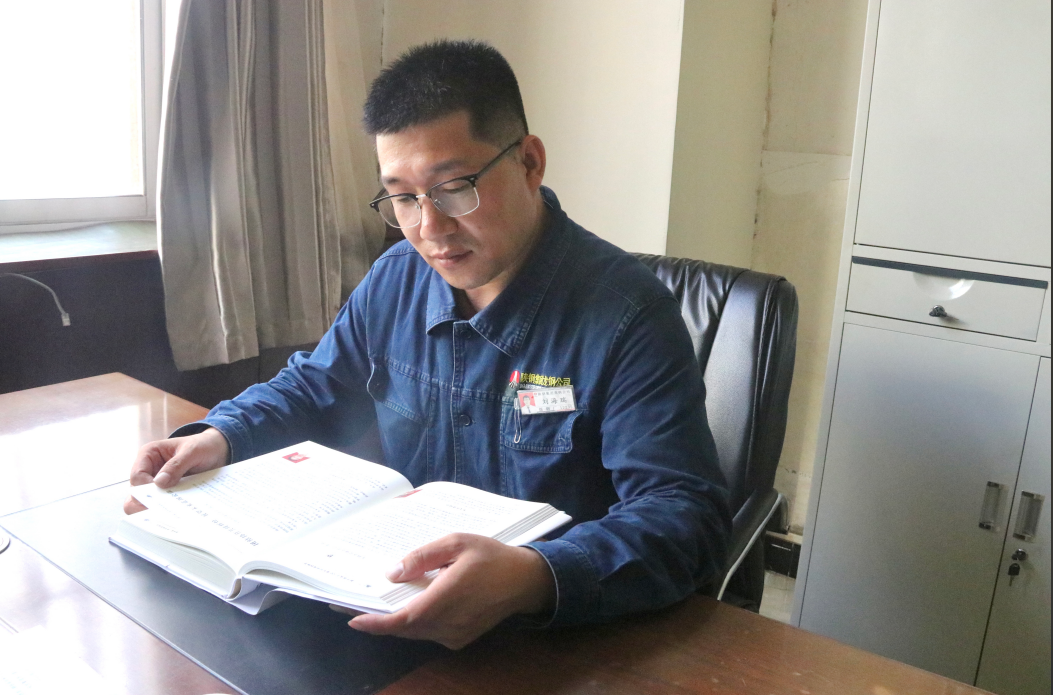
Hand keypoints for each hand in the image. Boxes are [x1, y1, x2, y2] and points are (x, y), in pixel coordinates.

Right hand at [123, 428, 228, 513]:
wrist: (216, 451)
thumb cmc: (202, 445)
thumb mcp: (192, 451)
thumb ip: (176, 465)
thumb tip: (159, 483)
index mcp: (148, 454)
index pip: (137, 476)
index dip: (145, 489)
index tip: (159, 498)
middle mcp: (148, 469)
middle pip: (138, 492)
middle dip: (146, 502)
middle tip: (159, 513)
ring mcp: (157, 481)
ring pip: (148, 500)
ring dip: (157, 507)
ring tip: (170, 516)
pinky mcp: (167, 490)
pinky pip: (163, 502)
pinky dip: (168, 508)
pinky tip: (177, 514)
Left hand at [348, 533, 555, 649]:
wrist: (525, 580)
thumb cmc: (491, 556)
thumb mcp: (457, 542)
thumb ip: (423, 556)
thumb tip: (393, 573)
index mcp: (446, 599)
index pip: (403, 620)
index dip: (375, 623)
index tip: (352, 618)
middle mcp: (449, 624)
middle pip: (405, 628)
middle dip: (378, 620)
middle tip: (352, 604)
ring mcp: (455, 635)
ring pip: (416, 632)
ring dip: (395, 621)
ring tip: (376, 604)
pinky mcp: (461, 638)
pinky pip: (429, 633)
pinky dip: (414, 623)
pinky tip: (408, 606)